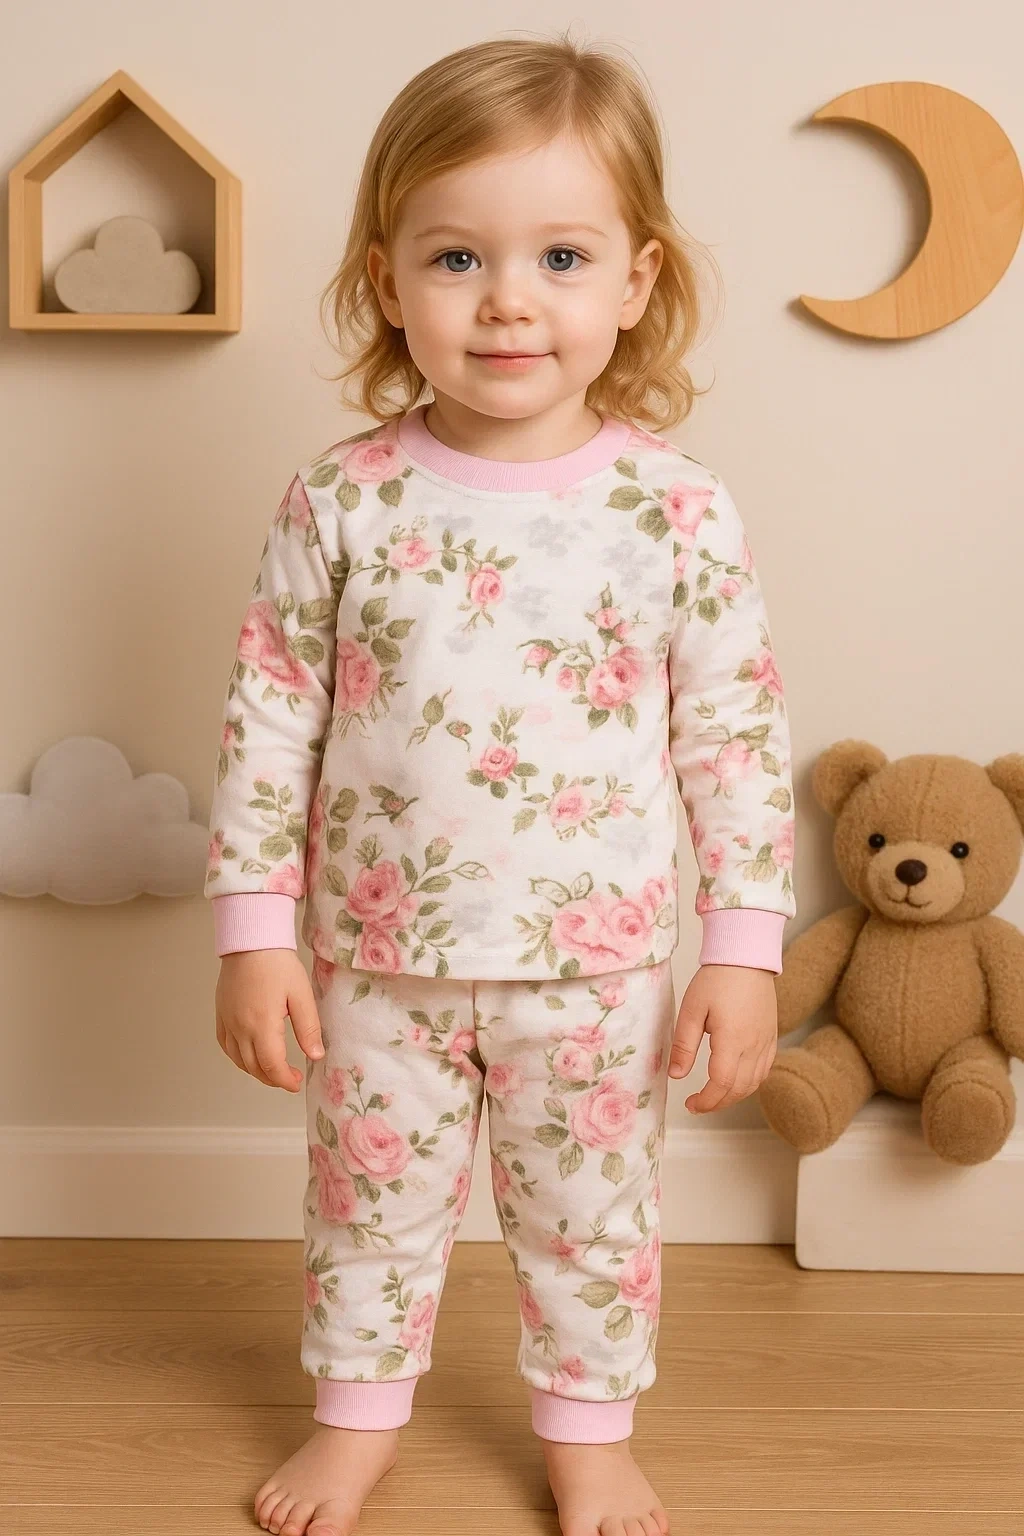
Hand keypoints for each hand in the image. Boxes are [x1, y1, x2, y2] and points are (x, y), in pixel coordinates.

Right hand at [215, 949, 323, 1091]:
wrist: (251, 940)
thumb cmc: (278, 964)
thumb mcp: (301, 994)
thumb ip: (308, 1028)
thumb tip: (315, 1056)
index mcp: (262, 1024)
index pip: (271, 1065)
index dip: (284, 1080)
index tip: (296, 1083)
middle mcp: (240, 1027)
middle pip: (254, 1067)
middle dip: (272, 1078)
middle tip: (290, 1078)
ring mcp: (227, 1021)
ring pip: (238, 1060)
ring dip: (255, 1071)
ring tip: (273, 1069)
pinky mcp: (221, 1014)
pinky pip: (225, 1045)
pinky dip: (238, 1058)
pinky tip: (250, 1055)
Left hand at [668, 964, 777, 1113]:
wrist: (746, 958)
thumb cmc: (717, 979)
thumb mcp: (692, 1009)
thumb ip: (684, 1045)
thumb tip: (677, 1075)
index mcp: (733, 1040)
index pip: (722, 1084)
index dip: (706, 1101)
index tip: (691, 1104)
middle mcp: (754, 1045)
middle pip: (739, 1089)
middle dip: (718, 1103)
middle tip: (698, 1104)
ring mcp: (766, 1042)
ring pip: (754, 1083)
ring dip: (734, 1096)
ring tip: (713, 1096)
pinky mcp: (772, 1037)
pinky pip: (764, 1070)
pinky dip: (750, 1083)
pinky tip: (736, 1081)